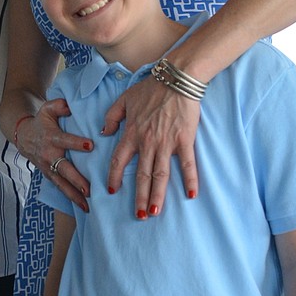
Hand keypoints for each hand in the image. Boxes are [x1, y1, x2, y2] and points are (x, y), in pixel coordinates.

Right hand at [17, 97, 91, 211]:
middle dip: (77, 179)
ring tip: (88, 204)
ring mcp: (48, 168)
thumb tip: (70, 106)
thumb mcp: (47, 109)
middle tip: (89, 188)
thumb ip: (59, 106)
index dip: (76, 143)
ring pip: (62, 183)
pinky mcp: (49, 176)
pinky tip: (83, 207)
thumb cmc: (41, 122)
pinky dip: (71, 198)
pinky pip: (60, 188)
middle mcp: (49, 155)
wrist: (24, 137)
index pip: (64, 140)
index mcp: (51, 137)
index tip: (90, 145)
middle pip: (64, 169)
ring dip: (75, 194)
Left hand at [101, 77, 199, 216]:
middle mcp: (147, 142)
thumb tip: (104, 133)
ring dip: (157, 195)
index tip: (112, 191)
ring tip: (154, 212)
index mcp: (132, 134)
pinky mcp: (184, 141)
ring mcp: (166, 143)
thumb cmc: (150, 88)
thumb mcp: (124, 99)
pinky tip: (191, 194)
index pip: (119, 160)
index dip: (114, 177)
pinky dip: (190, 180)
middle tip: (138, 216)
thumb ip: (111, 117)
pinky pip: (188, 164)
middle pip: (141, 175)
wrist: (176, 80)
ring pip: (160, 175)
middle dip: (139, 197)